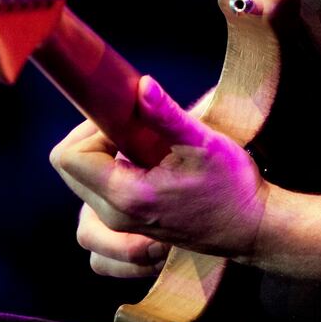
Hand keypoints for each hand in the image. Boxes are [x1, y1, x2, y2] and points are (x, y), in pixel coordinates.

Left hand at [49, 74, 267, 276]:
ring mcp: (122, 231)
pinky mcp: (132, 236)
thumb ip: (166, 114)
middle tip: (133, 128)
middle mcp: (115, 218)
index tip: (123, 117)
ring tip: (130, 151)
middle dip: (94, 140)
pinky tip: (129, 180)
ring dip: (95, 166)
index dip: (88, 127)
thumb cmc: (231, 184)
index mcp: (125, 194)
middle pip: (71, 171)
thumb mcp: (202, 142)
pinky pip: (94, 227)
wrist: (252, 226)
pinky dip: (99, 201)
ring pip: (79, 194)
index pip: (68, 157)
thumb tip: (140, 85)